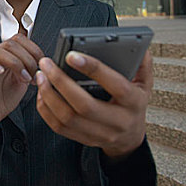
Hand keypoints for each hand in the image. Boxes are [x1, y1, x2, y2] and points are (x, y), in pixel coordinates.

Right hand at [0, 34, 43, 149]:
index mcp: (8, 55)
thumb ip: (31, 67)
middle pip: (10, 43)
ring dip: (13, 62)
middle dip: (26, 59)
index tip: (42, 65)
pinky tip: (0, 71)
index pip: (19, 39)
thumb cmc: (7, 97)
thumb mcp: (25, 80)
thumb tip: (45, 60)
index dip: (33, 49)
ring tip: (22, 78)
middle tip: (33, 76)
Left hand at [36, 50, 152, 158]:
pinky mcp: (84, 139)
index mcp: (134, 102)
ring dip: (49, 96)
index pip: (115, 85)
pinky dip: (46, 110)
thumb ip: (141, 63)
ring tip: (41, 76)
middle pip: (85, 105)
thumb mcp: (144, 83)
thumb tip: (138, 45)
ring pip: (68, 118)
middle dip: (61, 82)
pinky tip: (42, 93)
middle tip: (47, 64)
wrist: (130, 138)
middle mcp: (118, 121)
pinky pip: (59, 127)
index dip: (93, 69)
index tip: (71, 55)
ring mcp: (100, 134)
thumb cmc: (133, 103)